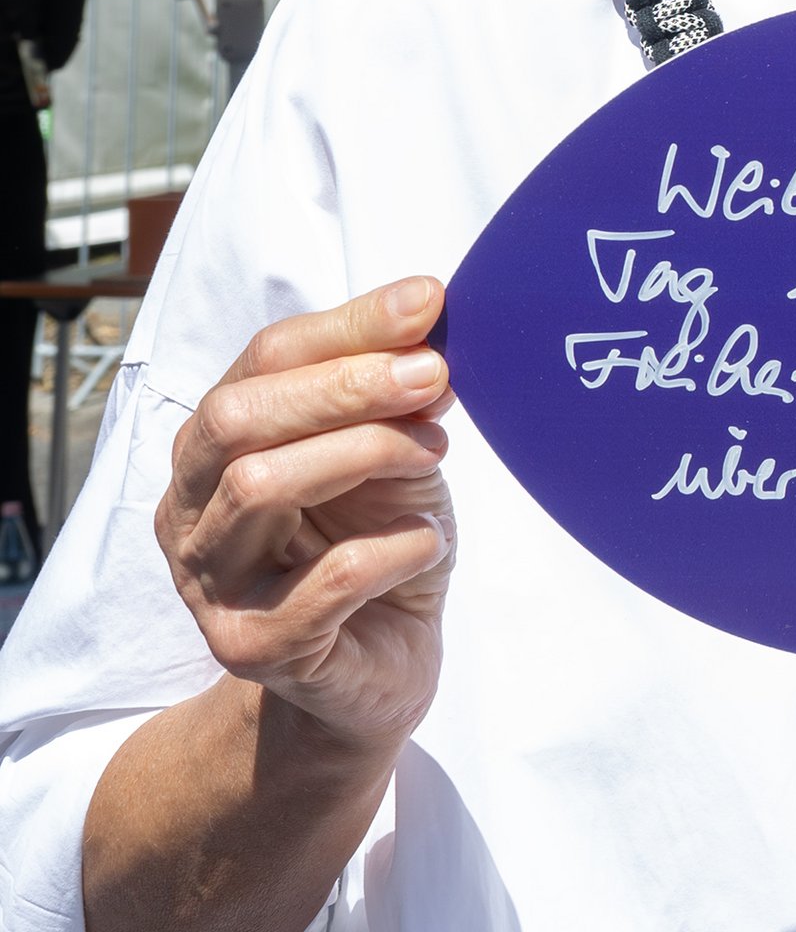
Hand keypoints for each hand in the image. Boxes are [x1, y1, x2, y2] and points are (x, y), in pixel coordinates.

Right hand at [156, 277, 455, 756]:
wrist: (381, 663)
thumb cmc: (378, 540)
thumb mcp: (393, 449)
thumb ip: (396, 388)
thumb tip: (427, 314)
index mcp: (217, 445)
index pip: (263, 357)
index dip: (348, 323)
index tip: (428, 301)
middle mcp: (192, 509)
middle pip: (238, 416)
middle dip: (343, 383)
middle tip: (432, 374)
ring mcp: (210, 584)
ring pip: (260, 486)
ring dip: (366, 451)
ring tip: (433, 452)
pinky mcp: (253, 649)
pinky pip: (326, 580)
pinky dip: (393, 545)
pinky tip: (426, 540)